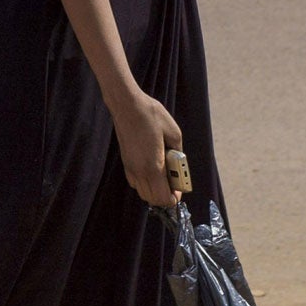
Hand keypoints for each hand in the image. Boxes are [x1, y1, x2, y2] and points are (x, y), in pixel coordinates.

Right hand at [110, 91, 183, 207]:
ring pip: (142, 193)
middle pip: (152, 199)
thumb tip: (178, 164)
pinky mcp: (126, 162)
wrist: (127, 105)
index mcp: (153, 166)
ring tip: (164, 177)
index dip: (174, 198)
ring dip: (154, 191)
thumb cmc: (151, 116)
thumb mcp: (174, 133)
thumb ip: (178, 153)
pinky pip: (136, 183)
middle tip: (174, 185)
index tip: (180, 189)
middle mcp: (139, 171)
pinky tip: (152, 170)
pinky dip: (145, 184)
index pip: (163, 197)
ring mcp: (130, 168)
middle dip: (164, 197)